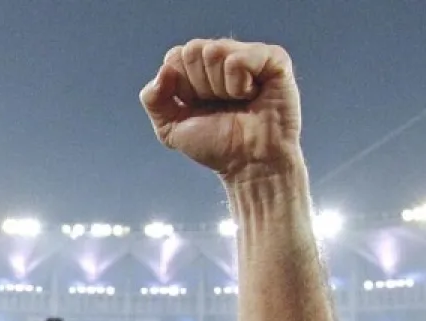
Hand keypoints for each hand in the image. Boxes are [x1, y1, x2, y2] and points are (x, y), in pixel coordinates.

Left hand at [140, 39, 301, 181]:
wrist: (249, 164)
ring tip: (237, 101)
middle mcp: (224, 55)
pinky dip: (238, 84)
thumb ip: (153, 99)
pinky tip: (252, 96)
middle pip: (193, 51)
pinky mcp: (273, 59)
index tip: (196, 106)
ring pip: (214, 52)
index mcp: (199, 67)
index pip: (175, 56)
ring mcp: (248, 54)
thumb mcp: (170, 128)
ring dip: (219, 87)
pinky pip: (238, 59)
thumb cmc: (216, 145)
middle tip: (219, 104)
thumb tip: (164, 70)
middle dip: (199, 86)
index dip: (181, 86)